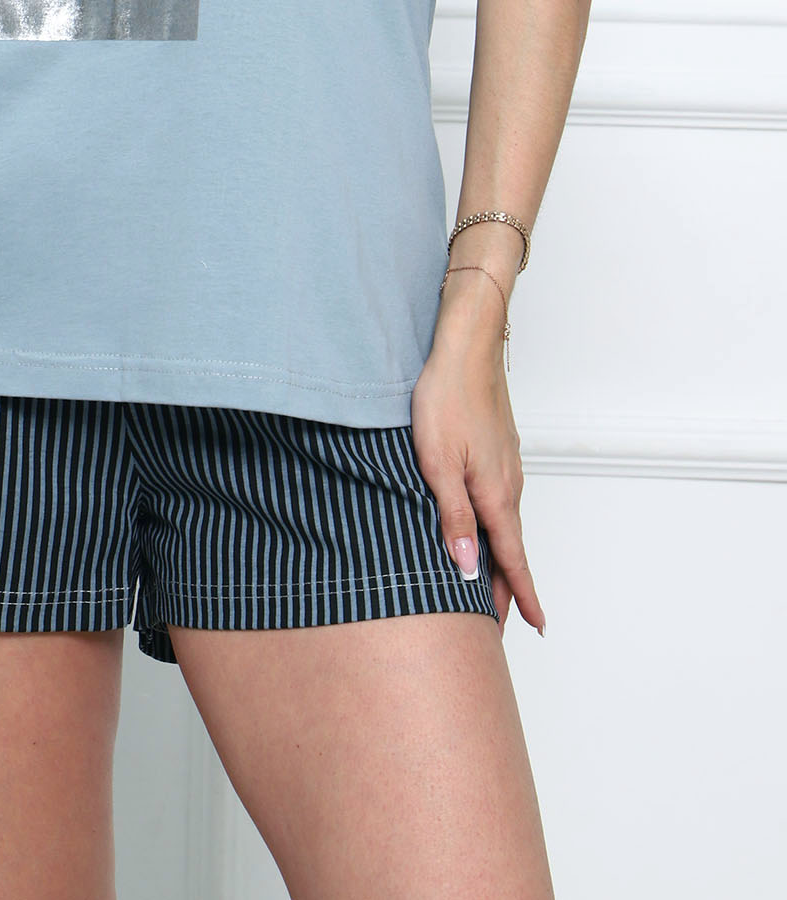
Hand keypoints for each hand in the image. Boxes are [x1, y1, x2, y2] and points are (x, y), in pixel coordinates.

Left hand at [409, 279, 545, 635]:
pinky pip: (501, 500)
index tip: (536, 627)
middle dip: (507, 588)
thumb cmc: (445, 398)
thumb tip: (468, 568)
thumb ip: (451, 516)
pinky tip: (482, 527)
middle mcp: (508, 484)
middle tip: (498, 626)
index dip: (522, 596)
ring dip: (500, 558)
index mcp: (495, 494)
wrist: (465, 347)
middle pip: (510, 548)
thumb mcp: (437, 462)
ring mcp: (507, 465)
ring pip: (505, 523)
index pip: (511, 559)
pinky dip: (496, 526)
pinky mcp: (499, 449)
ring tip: (489, 585)